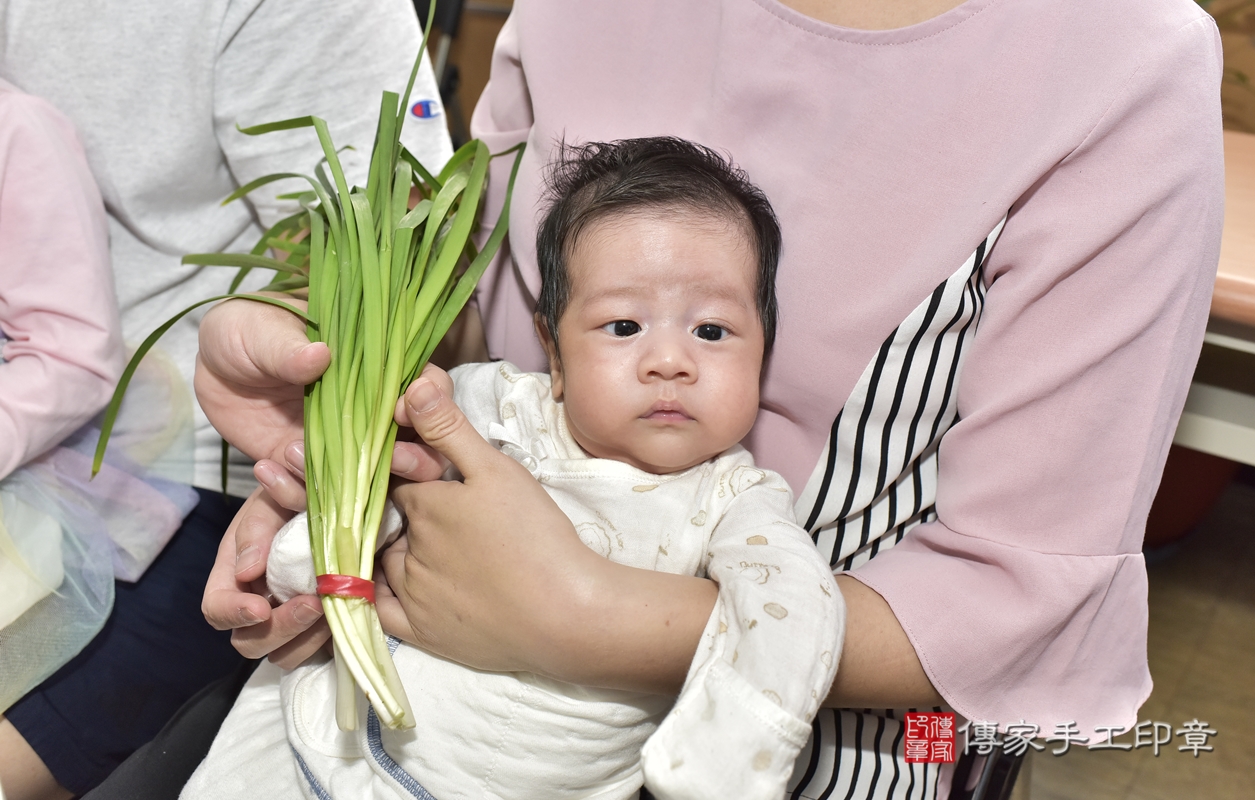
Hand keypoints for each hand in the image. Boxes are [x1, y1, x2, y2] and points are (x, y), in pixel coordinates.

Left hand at [196, 295, 452, 494]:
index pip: (427, 386)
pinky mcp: (310, 472)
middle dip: (414, 460)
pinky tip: (265, 469)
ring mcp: (343, 448)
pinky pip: (317, 499)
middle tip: (386, 459)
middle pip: (421, 445)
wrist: (213, 365)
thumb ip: (288, 346)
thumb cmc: (249, 330)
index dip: (431, 402)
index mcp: (376, 368)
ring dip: (349, 486)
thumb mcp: (261, 330)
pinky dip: (294, 493)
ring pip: (375, 484)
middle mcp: (370, 413)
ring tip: (293, 456)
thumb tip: (318, 356)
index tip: (402, 409)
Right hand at [202, 487, 329, 667]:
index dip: (233, 614)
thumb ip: (258, 528)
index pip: (216, 609)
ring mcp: (286, 617)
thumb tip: (247, 570)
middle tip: (314, 604)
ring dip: (306, 638)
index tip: (261, 608)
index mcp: (234, 574)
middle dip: (280, 629)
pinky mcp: (317, 625)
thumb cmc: (290, 494)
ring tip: (333, 606)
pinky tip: (348, 610)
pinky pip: (316, 649)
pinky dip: (328, 639)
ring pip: (283, 653)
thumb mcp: (271, 501)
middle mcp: (256, 602)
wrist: (329, 495)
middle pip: (249, 642)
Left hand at [379, 370, 717, 692]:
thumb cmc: (537, 536)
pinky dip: (377, 594)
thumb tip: (409, 386)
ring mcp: (411, 595)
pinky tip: (392, 585)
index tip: (433, 474)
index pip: (398, 478)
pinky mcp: (422, 633)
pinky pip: (380, 610)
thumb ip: (450, 430)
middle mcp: (406, 549)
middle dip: (407, 511)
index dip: (414, 472)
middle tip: (447, 516)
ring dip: (397, 549)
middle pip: (392, 519)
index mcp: (424, 505)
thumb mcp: (497, 471)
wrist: (569, 613)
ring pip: (385, 560)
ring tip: (436, 548)